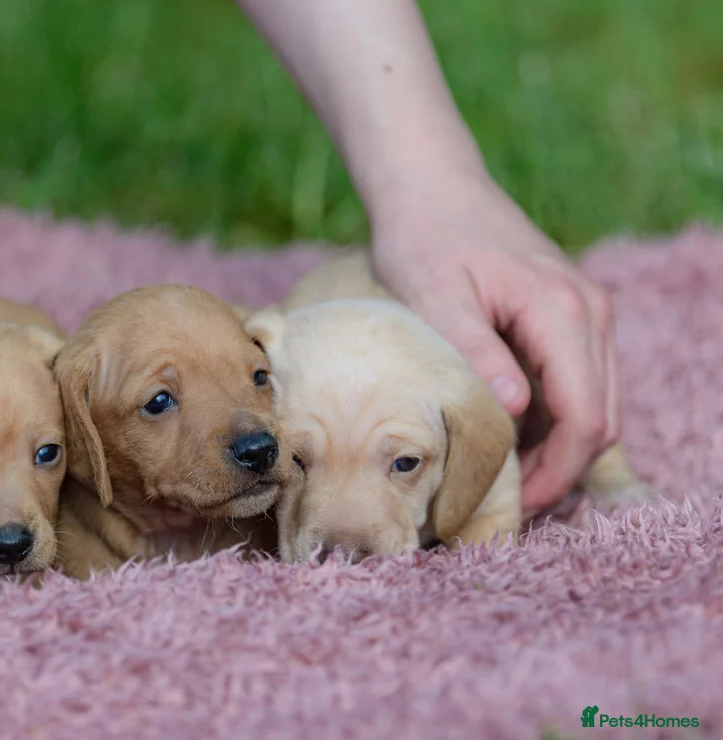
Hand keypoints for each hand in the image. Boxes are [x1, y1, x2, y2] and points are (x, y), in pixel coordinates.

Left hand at [369, 170, 619, 513]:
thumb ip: (477, 351)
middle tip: (506, 503)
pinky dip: (554, 418)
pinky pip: (579, 381)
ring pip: (597, 403)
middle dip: (561, 470)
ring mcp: (586, 312)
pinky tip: (508, 433)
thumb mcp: (436, 296)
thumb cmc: (424, 238)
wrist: (433, 187)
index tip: (516, 506)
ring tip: (504, 476)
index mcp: (561, 312)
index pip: (584, 418)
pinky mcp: (570, 313)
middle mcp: (589, 313)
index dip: (557, 473)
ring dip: (560, 448)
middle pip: (602, 419)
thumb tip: (516, 409)